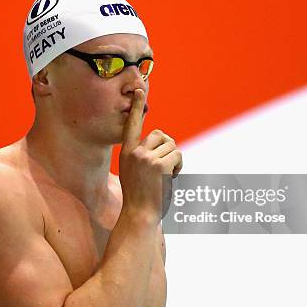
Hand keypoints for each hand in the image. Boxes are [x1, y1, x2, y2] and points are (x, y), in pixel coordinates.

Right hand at [119, 89, 182, 217]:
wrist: (139, 215)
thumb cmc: (140, 197)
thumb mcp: (134, 172)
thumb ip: (143, 156)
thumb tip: (164, 143)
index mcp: (126, 152)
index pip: (132, 124)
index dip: (136, 107)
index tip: (139, 91)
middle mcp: (134, 152)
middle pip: (161, 135)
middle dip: (169, 148)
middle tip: (166, 168)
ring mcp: (146, 158)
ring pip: (172, 146)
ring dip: (175, 160)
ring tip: (166, 177)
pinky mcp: (158, 165)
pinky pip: (178, 155)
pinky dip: (180, 166)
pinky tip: (171, 179)